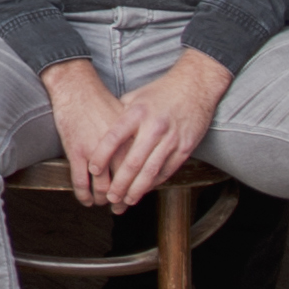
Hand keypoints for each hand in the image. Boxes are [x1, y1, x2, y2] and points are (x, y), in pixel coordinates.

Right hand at [45, 59, 131, 206]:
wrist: (76, 88)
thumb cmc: (101, 99)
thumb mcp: (129, 118)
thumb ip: (138, 137)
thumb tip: (147, 151)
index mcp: (133, 142)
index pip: (139, 174)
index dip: (138, 189)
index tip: (135, 196)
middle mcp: (118, 151)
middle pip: (123, 185)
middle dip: (122, 200)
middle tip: (121, 207)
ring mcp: (96, 153)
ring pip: (102, 187)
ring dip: (103, 199)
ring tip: (103, 203)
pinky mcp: (76, 153)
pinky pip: (80, 182)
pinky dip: (83, 195)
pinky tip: (85, 200)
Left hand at [99, 50, 232, 211]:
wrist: (195, 86)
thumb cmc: (161, 92)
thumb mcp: (135, 97)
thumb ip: (120, 116)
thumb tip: (102, 134)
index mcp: (137, 113)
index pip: (114, 138)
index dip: (102, 156)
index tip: (93, 169)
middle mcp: (154, 127)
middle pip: (133, 161)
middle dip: (120, 183)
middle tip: (110, 197)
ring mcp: (172, 139)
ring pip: (152, 171)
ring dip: (138, 189)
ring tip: (126, 201)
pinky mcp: (186, 147)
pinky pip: (168, 170)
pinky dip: (156, 182)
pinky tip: (146, 190)